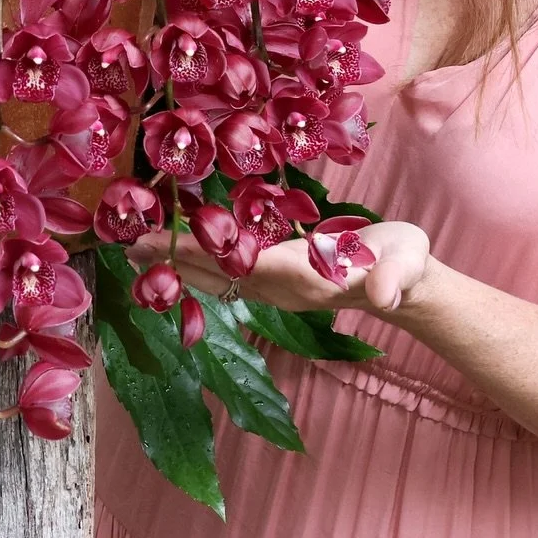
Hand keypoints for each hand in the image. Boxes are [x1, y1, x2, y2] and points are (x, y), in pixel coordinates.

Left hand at [126, 220, 432, 319]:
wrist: (409, 288)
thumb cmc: (406, 264)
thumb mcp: (408, 262)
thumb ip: (396, 277)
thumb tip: (385, 295)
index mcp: (306, 277)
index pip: (246, 264)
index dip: (206, 254)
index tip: (167, 242)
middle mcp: (283, 290)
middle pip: (221, 276)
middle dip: (177, 262)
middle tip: (128, 247)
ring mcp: (279, 292)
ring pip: (220, 280)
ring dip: (180, 266)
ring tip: (137, 252)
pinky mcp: (280, 285)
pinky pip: (232, 278)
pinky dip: (201, 266)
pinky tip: (176, 258)